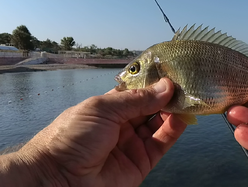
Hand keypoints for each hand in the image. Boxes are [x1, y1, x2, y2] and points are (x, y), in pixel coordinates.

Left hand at [18, 77, 186, 186]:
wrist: (57, 179)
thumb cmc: (71, 137)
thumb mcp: (102, 109)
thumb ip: (137, 99)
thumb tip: (166, 86)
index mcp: (108, 108)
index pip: (137, 92)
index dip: (153, 83)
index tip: (172, 72)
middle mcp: (122, 125)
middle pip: (150, 107)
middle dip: (167, 95)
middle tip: (186, 83)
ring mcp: (132, 144)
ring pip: (159, 123)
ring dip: (174, 110)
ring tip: (189, 97)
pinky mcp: (141, 163)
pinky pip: (161, 143)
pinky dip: (174, 130)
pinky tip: (183, 116)